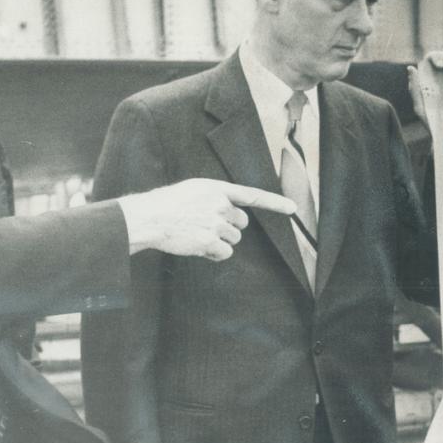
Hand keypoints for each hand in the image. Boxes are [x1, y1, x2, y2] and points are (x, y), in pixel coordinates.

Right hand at [119, 179, 294, 259]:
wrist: (149, 217)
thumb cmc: (167, 205)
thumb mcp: (192, 190)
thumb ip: (213, 198)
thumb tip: (229, 215)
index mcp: (216, 189)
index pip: (252, 195)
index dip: (274, 203)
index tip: (293, 209)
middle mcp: (219, 204)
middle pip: (241, 223)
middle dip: (230, 228)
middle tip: (207, 227)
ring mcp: (215, 223)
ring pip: (233, 239)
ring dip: (220, 241)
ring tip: (197, 235)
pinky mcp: (209, 241)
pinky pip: (224, 253)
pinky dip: (215, 254)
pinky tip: (198, 247)